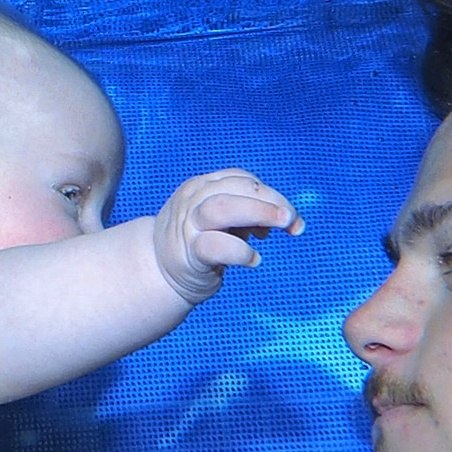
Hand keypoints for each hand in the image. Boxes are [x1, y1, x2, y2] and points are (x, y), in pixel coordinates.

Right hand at [152, 169, 304, 302]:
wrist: (158, 272)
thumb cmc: (197, 243)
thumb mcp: (218, 219)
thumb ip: (244, 213)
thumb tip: (283, 218)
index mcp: (201, 186)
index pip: (241, 179)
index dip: (270, 195)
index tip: (290, 218)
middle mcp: (192, 199)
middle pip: (236, 187)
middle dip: (270, 200)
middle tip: (293, 220)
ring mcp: (187, 226)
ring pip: (221, 209)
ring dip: (258, 213)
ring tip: (283, 227)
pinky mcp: (188, 254)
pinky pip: (215, 246)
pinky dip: (240, 251)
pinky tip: (254, 260)